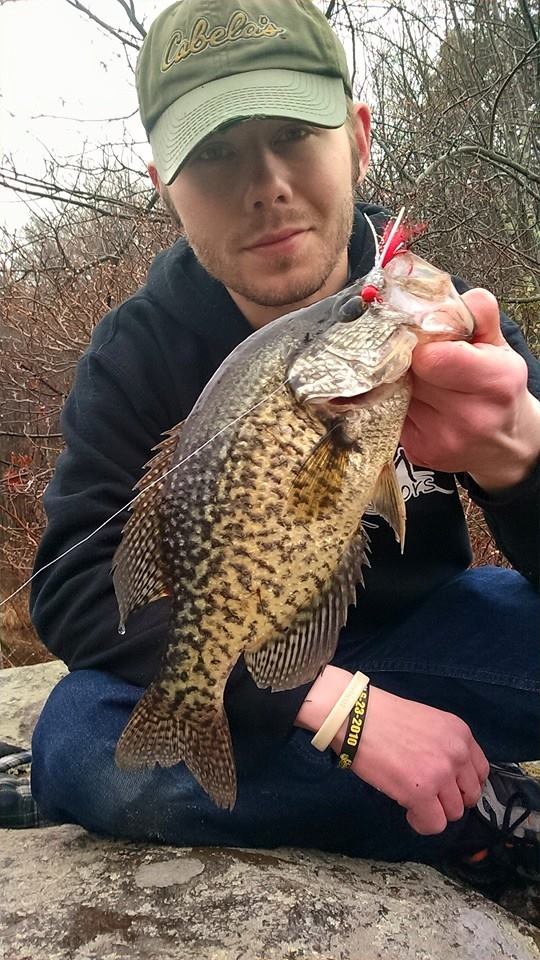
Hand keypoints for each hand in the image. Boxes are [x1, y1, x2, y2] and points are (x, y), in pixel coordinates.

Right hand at [343, 686, 489, 834]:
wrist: (354, 715)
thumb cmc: (384, 717)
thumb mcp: (429, 722)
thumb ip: (445, 746)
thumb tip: (449, 777)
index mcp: (460, 733)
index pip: (481, 773)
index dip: (462, 784)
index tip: (446, 786)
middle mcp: (457, 753)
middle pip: (468, 796)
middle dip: (448, 799)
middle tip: (426, 793)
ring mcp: (440, 773)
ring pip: (453, 814)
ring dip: (433, 810)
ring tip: (412, 798)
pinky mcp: (421, 792)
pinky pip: (434, 824)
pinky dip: (421, 822)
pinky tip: (407, 809)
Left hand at [401, 289, 539, 491]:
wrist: (504, 444)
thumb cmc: (498, 387)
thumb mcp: (497, 344)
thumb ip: (475, 312)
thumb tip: (436, 290)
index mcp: (494, 381)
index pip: (431, 356)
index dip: (419, 342)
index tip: (422, 338)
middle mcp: (469, 416)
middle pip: (408, 372)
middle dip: (407, 359)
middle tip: (416, 356)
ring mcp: (441, 439)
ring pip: (393, 392)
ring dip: (399, 381)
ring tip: (420, 380)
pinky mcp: (418, 453)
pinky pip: (389, 414)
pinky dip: (396, 403)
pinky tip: (415, 401)